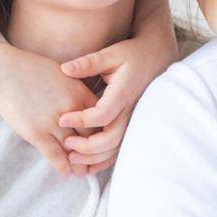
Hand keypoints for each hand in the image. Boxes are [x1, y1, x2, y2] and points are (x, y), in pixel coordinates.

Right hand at [0, 43, 98, 176]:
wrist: (4, 72)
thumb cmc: (32, 69)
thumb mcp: (63, 73)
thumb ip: (76, 89)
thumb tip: (85, 103)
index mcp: (80, 93)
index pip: (101, 119)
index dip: (103, 132)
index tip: (103, 141)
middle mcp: (71, 109)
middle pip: (91, 136)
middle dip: (95, 151)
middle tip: (96, 162)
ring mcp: (54, 122)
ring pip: (74, 149)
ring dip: (80, 164)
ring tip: (83, 172)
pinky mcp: (37, 132)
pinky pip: (55, 155)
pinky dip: (63, 166)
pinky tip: (67, 173)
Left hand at [56, 33, 177, 173]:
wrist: (155, 59)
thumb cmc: (131, 55)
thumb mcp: (110, 54)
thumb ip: (89, 63)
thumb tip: (65, 68)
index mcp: (123, 93)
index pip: (103, 114)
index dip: (82, 120)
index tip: (62, 119)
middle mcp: (130, 111)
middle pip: (111, 139)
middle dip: (86, 147)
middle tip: (65, 143)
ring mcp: (133, 121)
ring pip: (115, 149)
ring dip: (93, 158)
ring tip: (71, 156)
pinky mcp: (132, 126)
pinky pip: (119, 149)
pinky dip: (104, 160)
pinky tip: (87, 162)